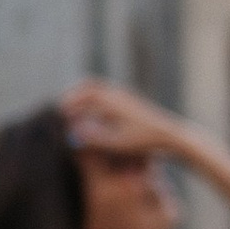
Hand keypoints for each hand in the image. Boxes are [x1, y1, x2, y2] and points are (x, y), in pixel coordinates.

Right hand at [59, 78, 190, 164]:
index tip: (60, 113)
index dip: (70, 102)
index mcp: (113, 101)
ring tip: (75, 109)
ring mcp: (125, 97)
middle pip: (90, 86)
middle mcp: (118, 95)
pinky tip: (94, 114)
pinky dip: (95, 100)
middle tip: (63, 105)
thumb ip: (94, 138)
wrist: (169, 135)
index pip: (84, 95)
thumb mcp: (116, 143)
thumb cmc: (143, 141)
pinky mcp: (130, 103)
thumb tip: (73, 134)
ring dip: (85, 96)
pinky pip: (107, 94)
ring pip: (99, 89)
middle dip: (75, 94)